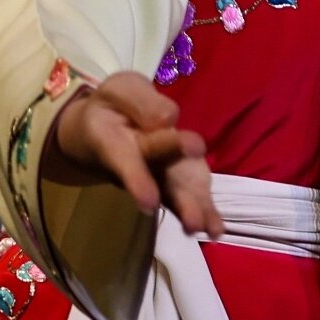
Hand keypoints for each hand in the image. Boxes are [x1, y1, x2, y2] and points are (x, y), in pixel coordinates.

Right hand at [37, 71, 223, 238]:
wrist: (102, 128)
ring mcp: (160, 177)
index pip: (126, 162)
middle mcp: (139, 166)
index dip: (138, 182)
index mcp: (114, 143)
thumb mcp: (120, 89)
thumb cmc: (112, 106)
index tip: (149, 203)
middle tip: (194, 220)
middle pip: (158, 183)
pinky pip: (191, 196)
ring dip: (191, 213)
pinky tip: (217, 230)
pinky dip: (205, 212)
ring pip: (175, 197)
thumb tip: (168, 119)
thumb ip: (141, 101)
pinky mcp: (179, 179)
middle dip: (178, 198)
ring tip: (206, 230)